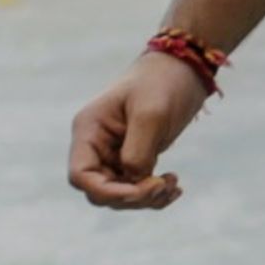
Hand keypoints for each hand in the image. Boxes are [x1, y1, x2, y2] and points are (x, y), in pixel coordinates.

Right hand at [67, 52, 211, 209]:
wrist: (184, 67)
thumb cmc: (163, 82)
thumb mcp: (151, 115)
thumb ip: (137, 152)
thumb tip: (134, 181)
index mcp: (90, 129)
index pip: (81, 175)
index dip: (107, 192)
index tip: (141, 189)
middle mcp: (96, 144)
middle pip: (101, 190)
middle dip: (132, 196)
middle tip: (163, 185)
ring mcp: (114, 153)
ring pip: (120, 194)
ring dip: (147, 198)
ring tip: (173, 184)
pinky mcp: (134, 157)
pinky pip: (137, 188)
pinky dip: (155, 193)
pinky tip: (175, 186)